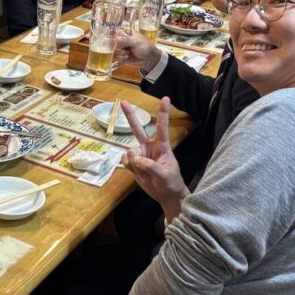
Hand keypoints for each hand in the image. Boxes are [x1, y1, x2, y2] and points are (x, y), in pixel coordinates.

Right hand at [115, 31, 161, 70]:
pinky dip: (122, 58)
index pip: (115, 31)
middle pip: (112, 42)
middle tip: (126, 48)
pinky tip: (127, 57)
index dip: (113, 35)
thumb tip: (115, 39)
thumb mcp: (136, 42)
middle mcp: (121, 39)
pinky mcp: (120, 56)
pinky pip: (115, 57)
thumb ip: (126, 40)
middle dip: (119, 46)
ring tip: (129, 53)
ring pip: (113, 50)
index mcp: (126, 32)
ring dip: (121, 53)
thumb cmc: (145, 47)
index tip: (116, 40)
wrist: (149, 59)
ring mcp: (120, 48)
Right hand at [122, 97, 188, 217]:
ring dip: (134, 163)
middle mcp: (149, 147)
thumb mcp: (164, 175)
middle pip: (137, 129)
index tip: (166, 98)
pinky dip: (129, 167)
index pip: (162, 127)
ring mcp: (140, 155)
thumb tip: (135, 159)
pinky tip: (136, 173)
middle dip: (130, 115)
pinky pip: (125, 161)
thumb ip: (151, 166)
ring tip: (144, 172)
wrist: (166, 196)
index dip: (163, 113)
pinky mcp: (134, 164)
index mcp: (162, 146)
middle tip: (123, 101)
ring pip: (130, 152)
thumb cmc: (171, 183)